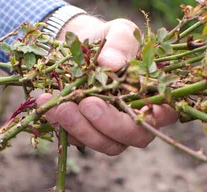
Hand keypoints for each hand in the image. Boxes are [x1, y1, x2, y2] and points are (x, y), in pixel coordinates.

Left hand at [36, 16, 178, 155]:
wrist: (82, 46)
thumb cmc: (111, 41)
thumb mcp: (119, 32)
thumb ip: (122, 44)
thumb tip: (111, 63)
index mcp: (157, 97)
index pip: (160, 116)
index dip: (145, 117)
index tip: (119, 101)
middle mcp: (139, 120)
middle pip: (133, 138)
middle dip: (107, 125)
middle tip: (86, 104)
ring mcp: (114, 132)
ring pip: (104, 144)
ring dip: (81, 129)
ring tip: (60, 106)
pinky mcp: (88, 133)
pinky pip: (77, 138)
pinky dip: (60, 124)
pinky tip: (46, 104)